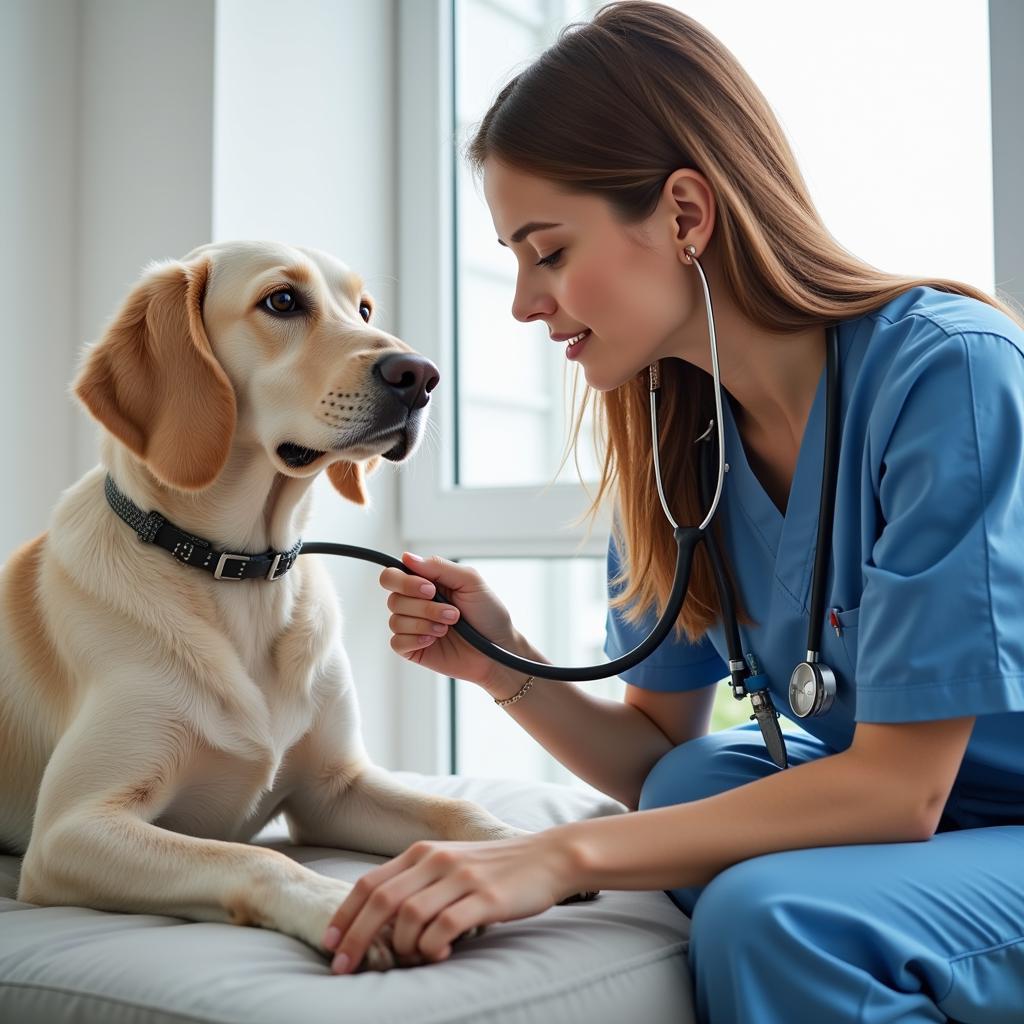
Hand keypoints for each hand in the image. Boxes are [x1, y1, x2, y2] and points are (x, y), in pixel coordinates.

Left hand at [321, 830, 581, 973]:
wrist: (547, 857)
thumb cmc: (495, 868)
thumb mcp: (450, 864)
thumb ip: (418, 881)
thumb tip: (380, 919)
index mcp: (423, 851)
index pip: (369, 883)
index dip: (344, 915)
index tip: (330, 944)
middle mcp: (437, 860)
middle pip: (381, 901)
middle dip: (356, 937)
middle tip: (344, 967)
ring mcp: (461, 877)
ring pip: (410, 916)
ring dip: (402, 947)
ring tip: (410, 960)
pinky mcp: (485, 898)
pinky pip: (445, 926)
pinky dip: (432, 946)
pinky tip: (439, 954)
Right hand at [380, 552, 521, 689]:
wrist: (498, 649)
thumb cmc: (489, 614)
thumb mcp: (470, 581)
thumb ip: (438, 566)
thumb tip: (407, 557)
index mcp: (425, 582)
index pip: (394, 575)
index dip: (405, 582)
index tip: (430, 590)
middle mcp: (416, 603)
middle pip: (393, 599)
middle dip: (424, 607)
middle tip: (451, 613)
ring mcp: (413, 626)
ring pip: (395, 621)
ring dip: (426, 623)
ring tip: (448, 627)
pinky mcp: (413, 648)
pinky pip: (397, 642)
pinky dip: (416, 640)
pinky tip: (435, 639)